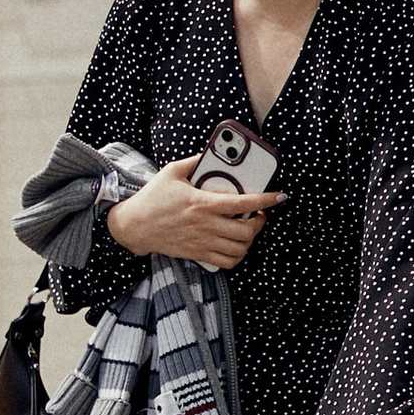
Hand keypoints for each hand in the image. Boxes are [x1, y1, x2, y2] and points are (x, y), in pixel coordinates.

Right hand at [106, 153, 282, 274]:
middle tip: (259, 214)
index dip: (266, 200)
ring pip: (239, 249)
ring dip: (250, 240)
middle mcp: (205, 225)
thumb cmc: (152, 198)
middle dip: (260, 222)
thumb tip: (211, 152)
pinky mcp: (196, 254)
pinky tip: (235, 245)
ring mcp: (201, 242)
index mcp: (202, 203)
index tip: (279, 197)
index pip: (243, 202)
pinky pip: (226, 262)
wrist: (133, 226)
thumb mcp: (171, 172)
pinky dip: (237, 256)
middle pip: (246, 231)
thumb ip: (194, 161)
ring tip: (248, 229)